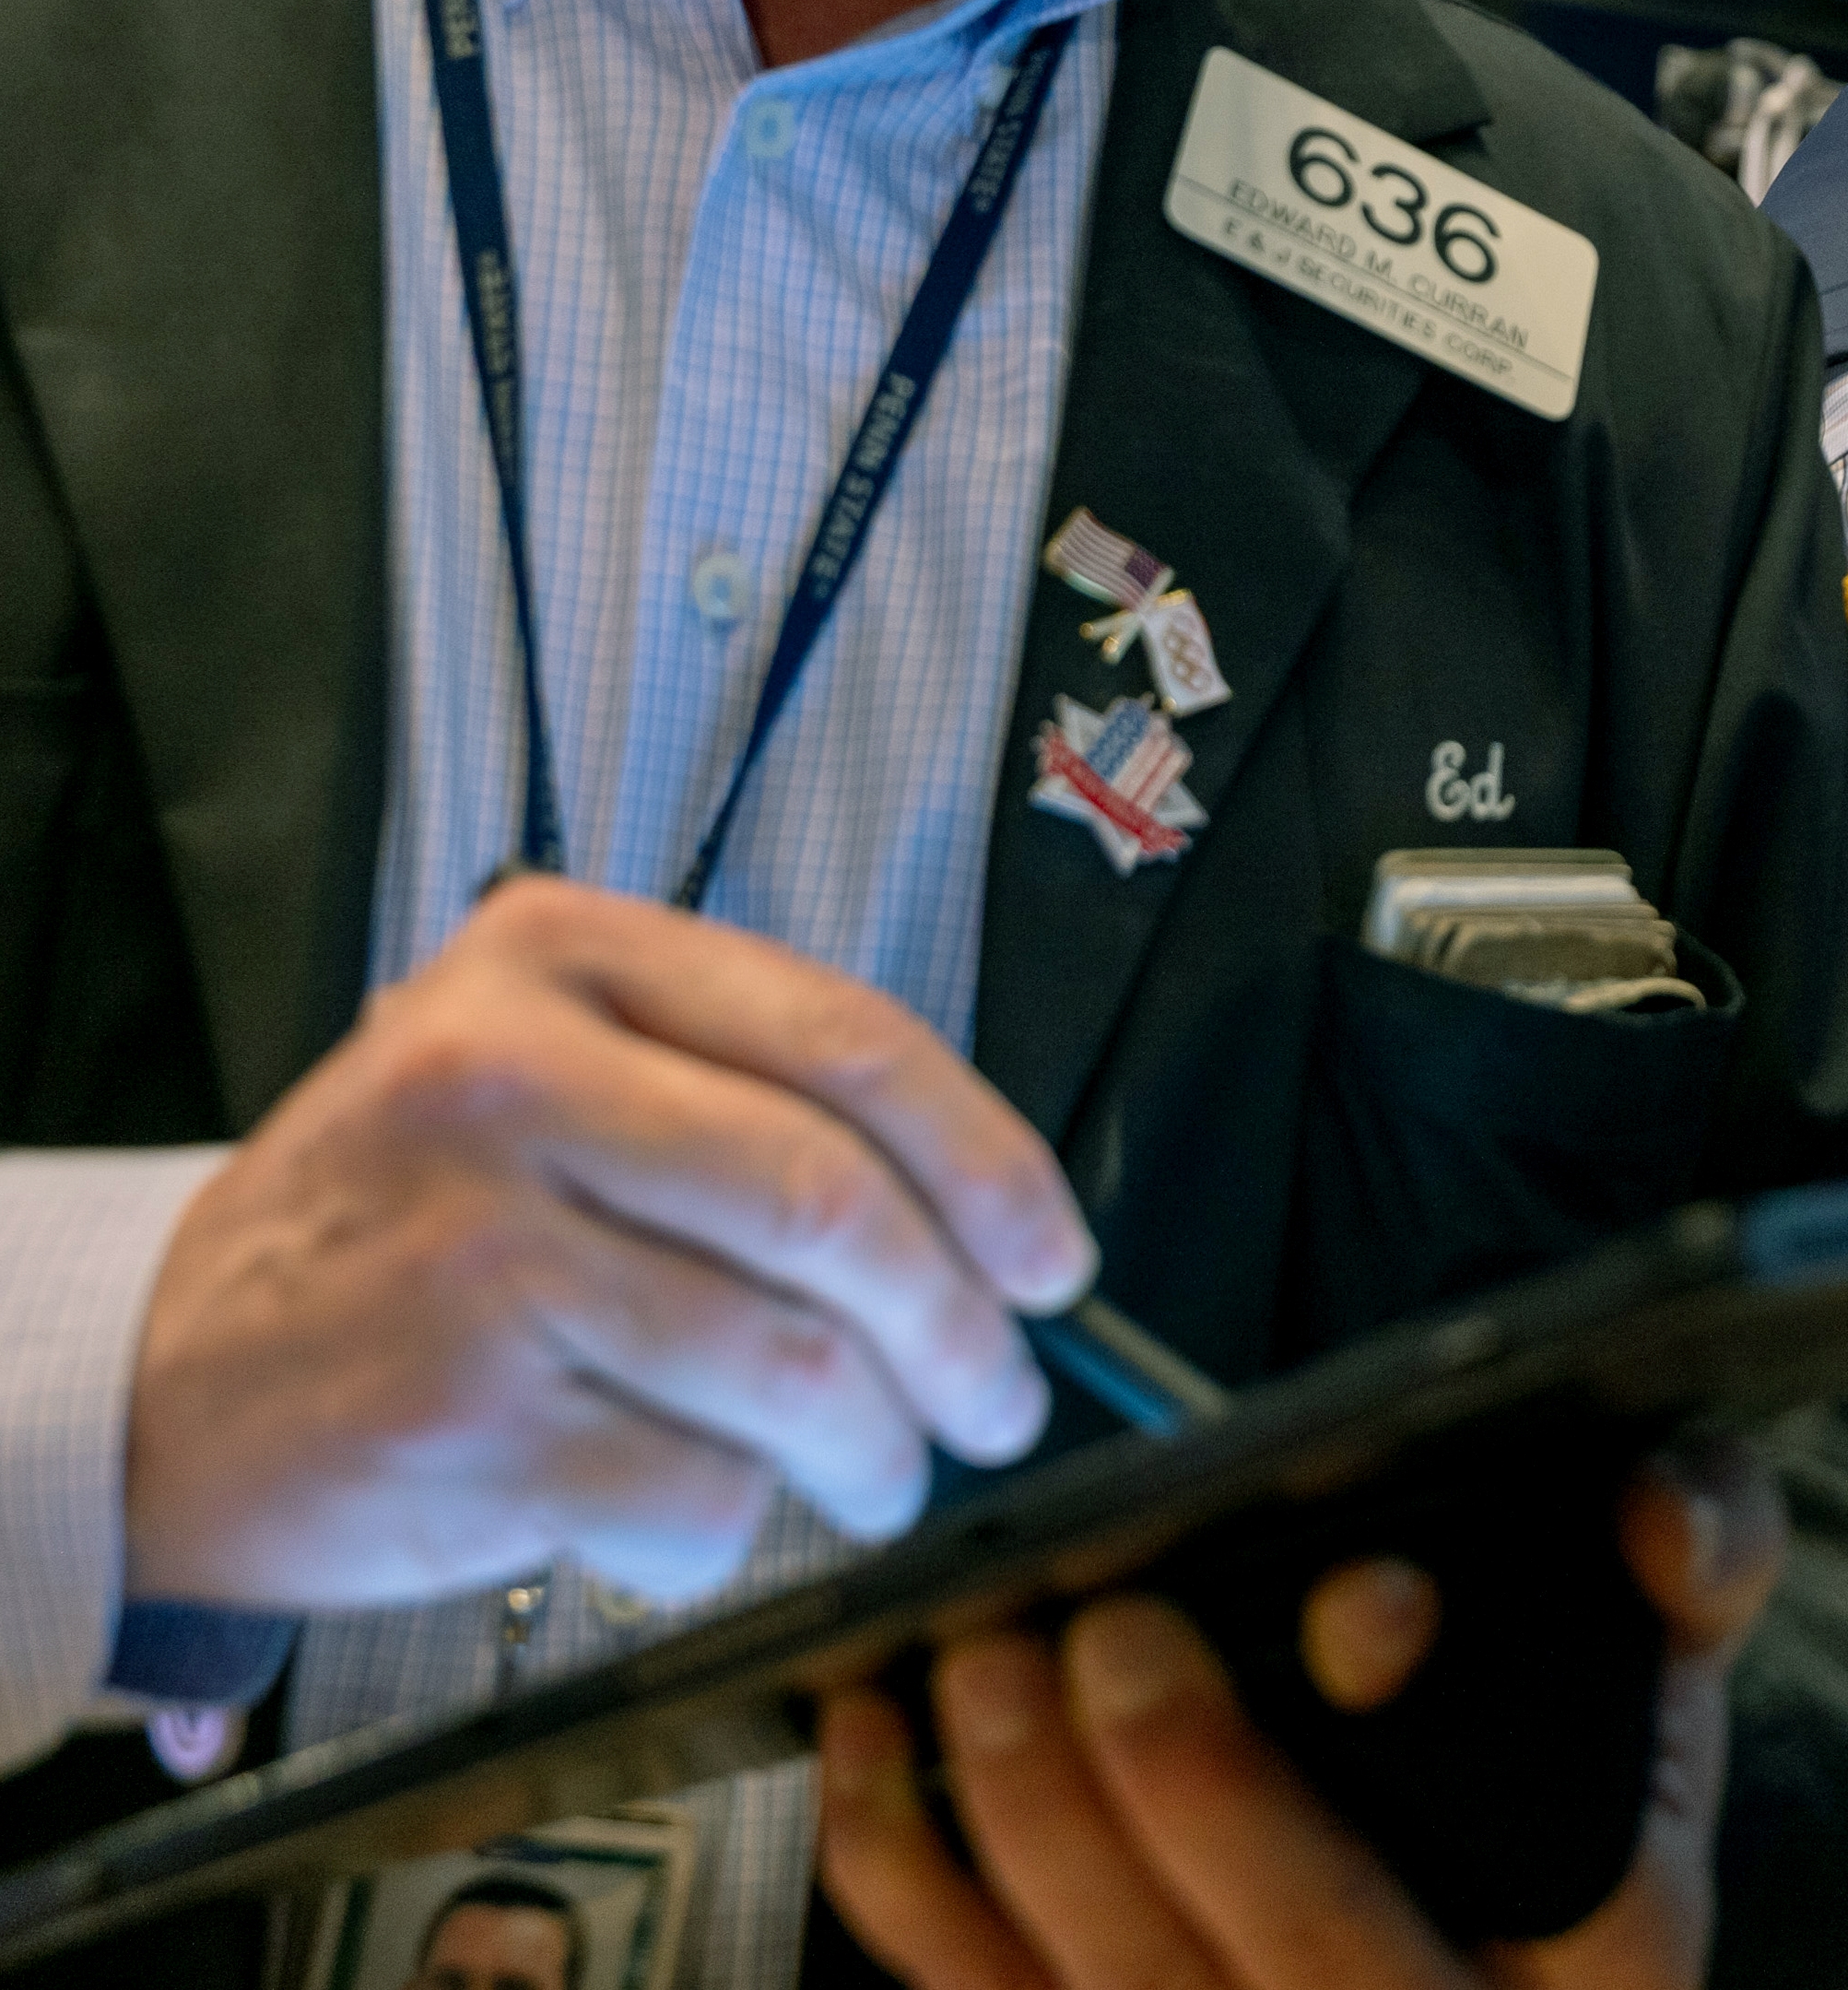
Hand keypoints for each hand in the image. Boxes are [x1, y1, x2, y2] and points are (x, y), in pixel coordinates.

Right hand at [124, 873, 1092, 1609]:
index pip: (851, 1043)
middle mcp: (511, 1079)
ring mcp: (482, 1253)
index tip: (1053, 1256)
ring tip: (881, 1471)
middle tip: (1000, 1395)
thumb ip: (734, 1088)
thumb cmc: (397, 1225)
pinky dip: (743, 1522)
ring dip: (877, 1447)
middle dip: (960, 1326)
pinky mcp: (466, 1419)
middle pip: (839, 1207)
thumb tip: (985, 1208)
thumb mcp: (540, 1068)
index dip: (991, 1162)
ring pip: (791, 1363)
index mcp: (557, 957)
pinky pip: (698, 1488)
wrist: (163, 1380)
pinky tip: (721, 1510)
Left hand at [817, 1444, 1790, 1989]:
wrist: (1464, 1982)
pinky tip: (873, 1746)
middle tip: (1117, 1629)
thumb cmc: (1545, 1812)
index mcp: (1609, 1955)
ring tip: (984, 1662)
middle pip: (1310, 1950)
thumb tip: (1656, 1500)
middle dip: (1199, 1785)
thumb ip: (1696, 1565)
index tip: (1375, 1603)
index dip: (1477, 1745)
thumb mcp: (1660, 1692)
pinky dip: (903, 1880)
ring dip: (1031, 1824)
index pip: (1577, 1880)